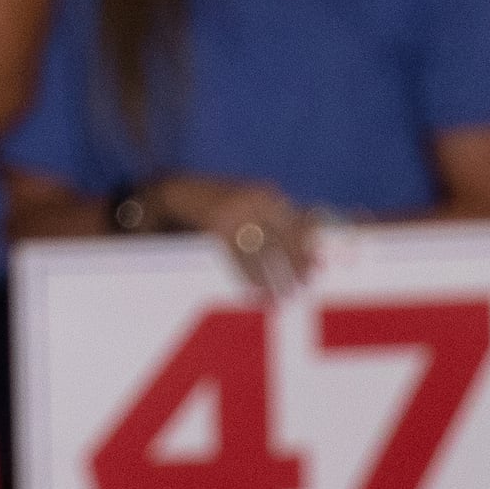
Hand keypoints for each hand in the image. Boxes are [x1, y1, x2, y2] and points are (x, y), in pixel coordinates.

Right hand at [147, 175, 317, 293]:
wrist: (171, 192)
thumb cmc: (214, 201)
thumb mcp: (247, 200)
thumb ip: (273, 214)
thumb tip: (312, 233)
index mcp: (263, 194)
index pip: (295, 222)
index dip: (306, 246)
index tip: (318, 264)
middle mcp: (252, 201)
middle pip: (284, 238)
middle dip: (295, 263)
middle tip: (305, 285)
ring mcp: (234, 214)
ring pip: (263, 251)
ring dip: (275, 276)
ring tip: (282, 296)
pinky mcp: (216, 228)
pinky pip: (240, 257)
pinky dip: (250, 276)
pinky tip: (256, 290)